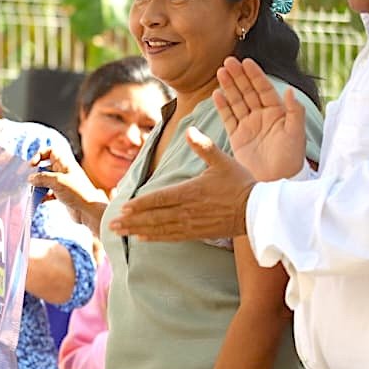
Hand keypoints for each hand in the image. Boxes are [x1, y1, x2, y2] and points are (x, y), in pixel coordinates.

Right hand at [29, 146, 107, 235]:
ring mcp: (62, 183)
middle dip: (36, 173)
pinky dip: (42, 195)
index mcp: (64, 163)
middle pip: (45, 167)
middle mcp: (63, 171)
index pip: (51, 152)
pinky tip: (39, 200)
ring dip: (38, 185)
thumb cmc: (78, 192)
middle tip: (29, 181)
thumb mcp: (57, 182)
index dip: (40, 155)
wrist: (88, 210)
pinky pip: (48, 192)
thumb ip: (42, 178)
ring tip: (32, 192)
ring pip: (45, 180)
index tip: (32, 165)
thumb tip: (30, 178)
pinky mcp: (61, 194)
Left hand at [109, 126, 253, 241]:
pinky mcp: (196, 233)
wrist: (257, 209)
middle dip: (131, 220)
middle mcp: (188, 210)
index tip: (123, 207)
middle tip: (111, 224)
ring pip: (159, 228)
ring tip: (118, 232)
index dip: (141, 204)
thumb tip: (190, 130)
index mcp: (191, 191)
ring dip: (137, 230)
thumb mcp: (222, 161)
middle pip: (154, 216)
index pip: (160, 198)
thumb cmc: (240, 182)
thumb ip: (204, 147)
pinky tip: (140, 238)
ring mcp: (191, 223)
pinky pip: (171, 237)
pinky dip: (154, 237)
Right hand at [215, 56, 306, 181]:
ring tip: (220, 72)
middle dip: (238, 76)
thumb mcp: (296, 133)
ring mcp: (248, 125)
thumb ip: (294, 111)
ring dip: (228, 87)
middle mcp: (262, 115)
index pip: (264, 88)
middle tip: (228, 62)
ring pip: (237, 101)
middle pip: (248, 91)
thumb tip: (289, 91)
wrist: (276, 180)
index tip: (246, 62)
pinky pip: (228, 118)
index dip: (255, 75)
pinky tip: (216, 94)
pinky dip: (222, 106)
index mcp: (277, 111)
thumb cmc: (290, 157)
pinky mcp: (237, 137)